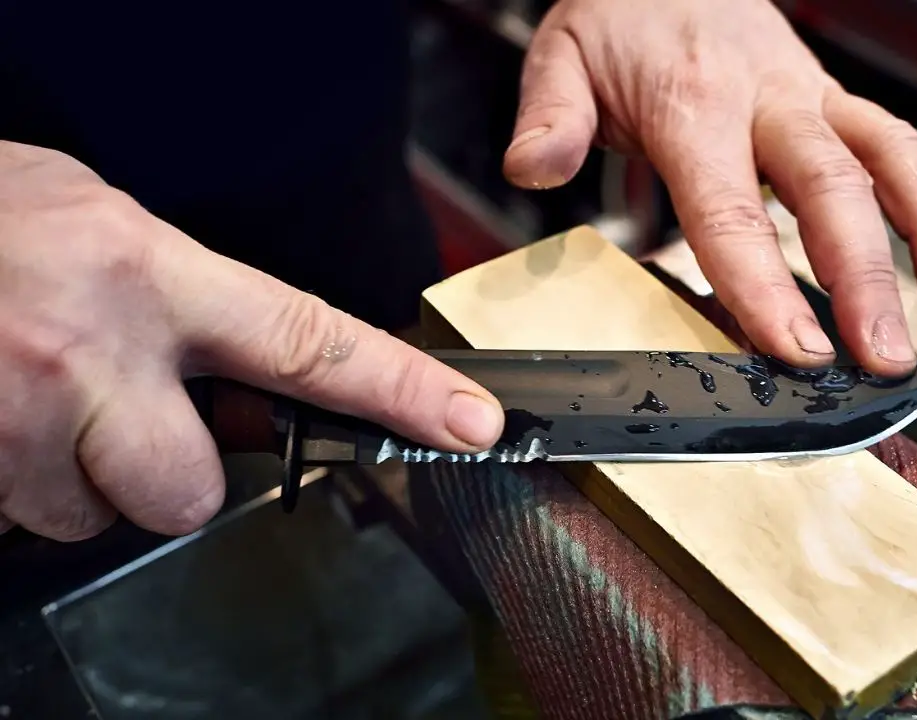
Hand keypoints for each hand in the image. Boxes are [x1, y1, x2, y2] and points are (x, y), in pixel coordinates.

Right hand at [0, 142, 502, 540]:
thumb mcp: (106, 227)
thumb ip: (189, 301)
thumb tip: (254, 375)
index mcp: (149, 273)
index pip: (309, 343)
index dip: (400, 392)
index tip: (469, 425)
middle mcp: (92, 350)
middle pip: (192, 493)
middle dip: (167, 476)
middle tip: (119, 416)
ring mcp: (16, 417)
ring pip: (94, 515)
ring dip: (74, 476)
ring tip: (29, 396)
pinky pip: (25, 516)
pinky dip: (18, 480)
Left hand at [503, 0, 916, 374]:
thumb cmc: (619, 14)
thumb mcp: (562, 53)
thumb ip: (551, 116)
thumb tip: (534, 169)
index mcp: (695, 104)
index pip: (732, 210)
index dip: (767, 286)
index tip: (797, 351)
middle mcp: (769, 99)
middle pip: (832, 190)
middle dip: (866, 278)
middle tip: (887, 356)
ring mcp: (813, 96)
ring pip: (889, 156)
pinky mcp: (836, 98)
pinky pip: (903, 139)